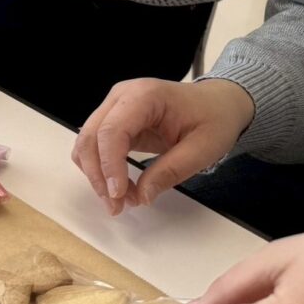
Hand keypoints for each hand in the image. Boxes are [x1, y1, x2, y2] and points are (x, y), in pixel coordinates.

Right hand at [71, 78, 254, 215]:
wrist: (217, 103)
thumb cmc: (214, 119)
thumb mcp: (204, 148)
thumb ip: (172, 171)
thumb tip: (141, 196)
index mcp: (144, 96)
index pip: (112, 131)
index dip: (110, 165)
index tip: (119, 195)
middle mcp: (121, 97)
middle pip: (91, 137)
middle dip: (98, 176)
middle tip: (116, 207)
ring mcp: (113, 107)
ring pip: (86, 144)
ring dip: (96, 176)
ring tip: (120, 200)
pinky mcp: (112, 121)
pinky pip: (94, 147)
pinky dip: (100, 170)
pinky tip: (119, 186)